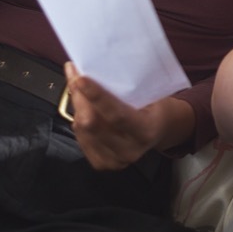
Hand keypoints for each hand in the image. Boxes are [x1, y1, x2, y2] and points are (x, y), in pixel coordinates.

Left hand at [62, 62, 186, 169]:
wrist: (158, 130)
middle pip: (92, 123)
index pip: (116, 115)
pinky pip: (80, 137)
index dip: (96, 96)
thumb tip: (99, 69)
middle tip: (74, 74)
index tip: (81, 78)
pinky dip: (78, 117)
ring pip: (82, 129)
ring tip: (78, 86)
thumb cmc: (154, 108)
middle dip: (79, 96)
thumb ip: (128, 87)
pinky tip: (82, 106)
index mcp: (145, 132)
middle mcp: (129, 150)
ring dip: (76, 105)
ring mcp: (113, 159)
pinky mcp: (101, 162)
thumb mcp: (152, 95)